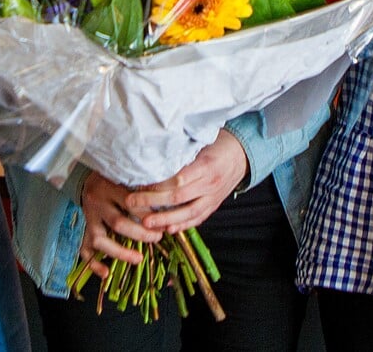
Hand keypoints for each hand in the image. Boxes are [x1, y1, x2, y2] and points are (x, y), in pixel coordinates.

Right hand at [76, 171, 161, 278]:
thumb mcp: (126, 175)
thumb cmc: (113, 177)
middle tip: (157, 238)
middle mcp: (97, 202)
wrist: (85, 177)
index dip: (148, 215)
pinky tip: (106, 273)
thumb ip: (142, 185)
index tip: (163, 222)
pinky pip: (84, 250)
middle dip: (140, 234)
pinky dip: (94, 264)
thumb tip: (168, 197)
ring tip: (138, 259)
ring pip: (100, 239)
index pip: (130, 203)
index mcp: (109, 187)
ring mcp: (88, 217)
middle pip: (118, 223)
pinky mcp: (84, 229)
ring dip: (120, 252)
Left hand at [123, 129, 247, 234]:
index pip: (177, 178)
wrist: (241, 155)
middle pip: (178, 196)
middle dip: (152, 201)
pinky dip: (182, 225)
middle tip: (131, 202)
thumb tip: (152, 152)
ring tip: (145, 223)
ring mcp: (213, 197)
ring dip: (165, 220)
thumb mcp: (201, 142)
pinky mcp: (213, 206)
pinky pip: (197, 219)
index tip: (138, 182)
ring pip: (187, 213)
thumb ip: (181, 150)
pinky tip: (167, 230)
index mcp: (205, 165)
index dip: (157, 183)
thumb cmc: (217, 145)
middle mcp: (209, 183)